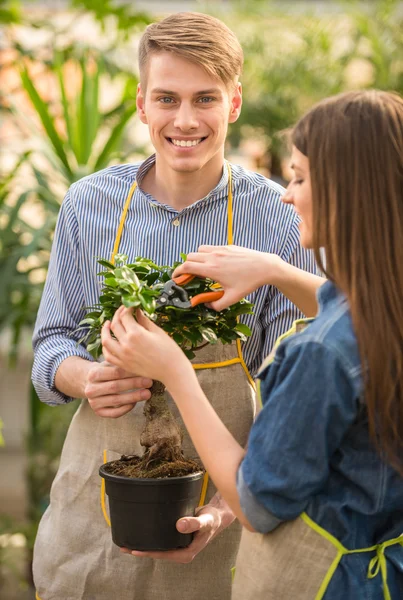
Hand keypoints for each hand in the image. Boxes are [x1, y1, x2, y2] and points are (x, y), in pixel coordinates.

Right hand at [84, 361, 151, 417]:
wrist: (90, 383)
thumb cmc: (105, 371)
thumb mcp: (109, 364)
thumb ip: (121, 363)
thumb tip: (142, 363)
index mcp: (93, 374)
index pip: (115, 373)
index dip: (131, 372)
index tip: (144, 371)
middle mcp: (91, 389)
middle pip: (116, 386)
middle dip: (134, 384)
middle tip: (149, 382)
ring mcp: (93, 402)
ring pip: (116, 400)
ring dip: (133, 397)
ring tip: (147, 394)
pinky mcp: (98, 412)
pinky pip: (114, 413)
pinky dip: (125, 408)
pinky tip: (135, 403)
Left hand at [101, 306, 192, 387]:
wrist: (172, 370)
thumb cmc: (169, 350)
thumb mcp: (157, 331)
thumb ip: (144, 320)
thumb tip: (137, 311)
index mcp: (136, 333)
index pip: (125, 316)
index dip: (127, 308)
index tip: (131, 306)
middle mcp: (126, 344)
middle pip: (115, 325)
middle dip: (118, 315)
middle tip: (122, 311)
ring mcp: (123, 355)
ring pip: (106, 340)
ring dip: (104, 330)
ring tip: (107, 324)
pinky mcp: (123, 365)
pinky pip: (108, 355)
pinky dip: (105, 347)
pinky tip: (107, 342)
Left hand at [120, 493, 235, 562]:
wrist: (217, 515)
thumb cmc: (212, 519)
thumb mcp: (205, 521)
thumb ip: (194, 523)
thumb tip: (179, 525)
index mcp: (186, 553)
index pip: (163, 555)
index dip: (149, 553)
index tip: (135, 550)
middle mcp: (180, 551)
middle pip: (158, 552)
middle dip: (142, 550)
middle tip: (124, 547)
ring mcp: (178, 544)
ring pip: (158, 546)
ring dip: (145, 543)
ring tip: (127, 541)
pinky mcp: (176, 536)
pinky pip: (161, 538)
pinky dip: (151, 536)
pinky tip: (142, 532)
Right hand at [173, 245, 282, 309]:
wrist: (264, 267)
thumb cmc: (248, 283)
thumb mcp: (232, 298)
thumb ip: (216, 305)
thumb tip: (206, 305)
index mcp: (212, 269)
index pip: (187, 267)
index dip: (177, 272)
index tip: (175, 278)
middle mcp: (213, 257)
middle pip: (190, 257)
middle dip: (185, 266)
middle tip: (188, 276)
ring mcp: (220, 250)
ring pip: (199, 250)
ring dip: (196, 258)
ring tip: (201, 269)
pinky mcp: (226, 246)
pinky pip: (210, 247)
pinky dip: (206, 254)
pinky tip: (214, 263)